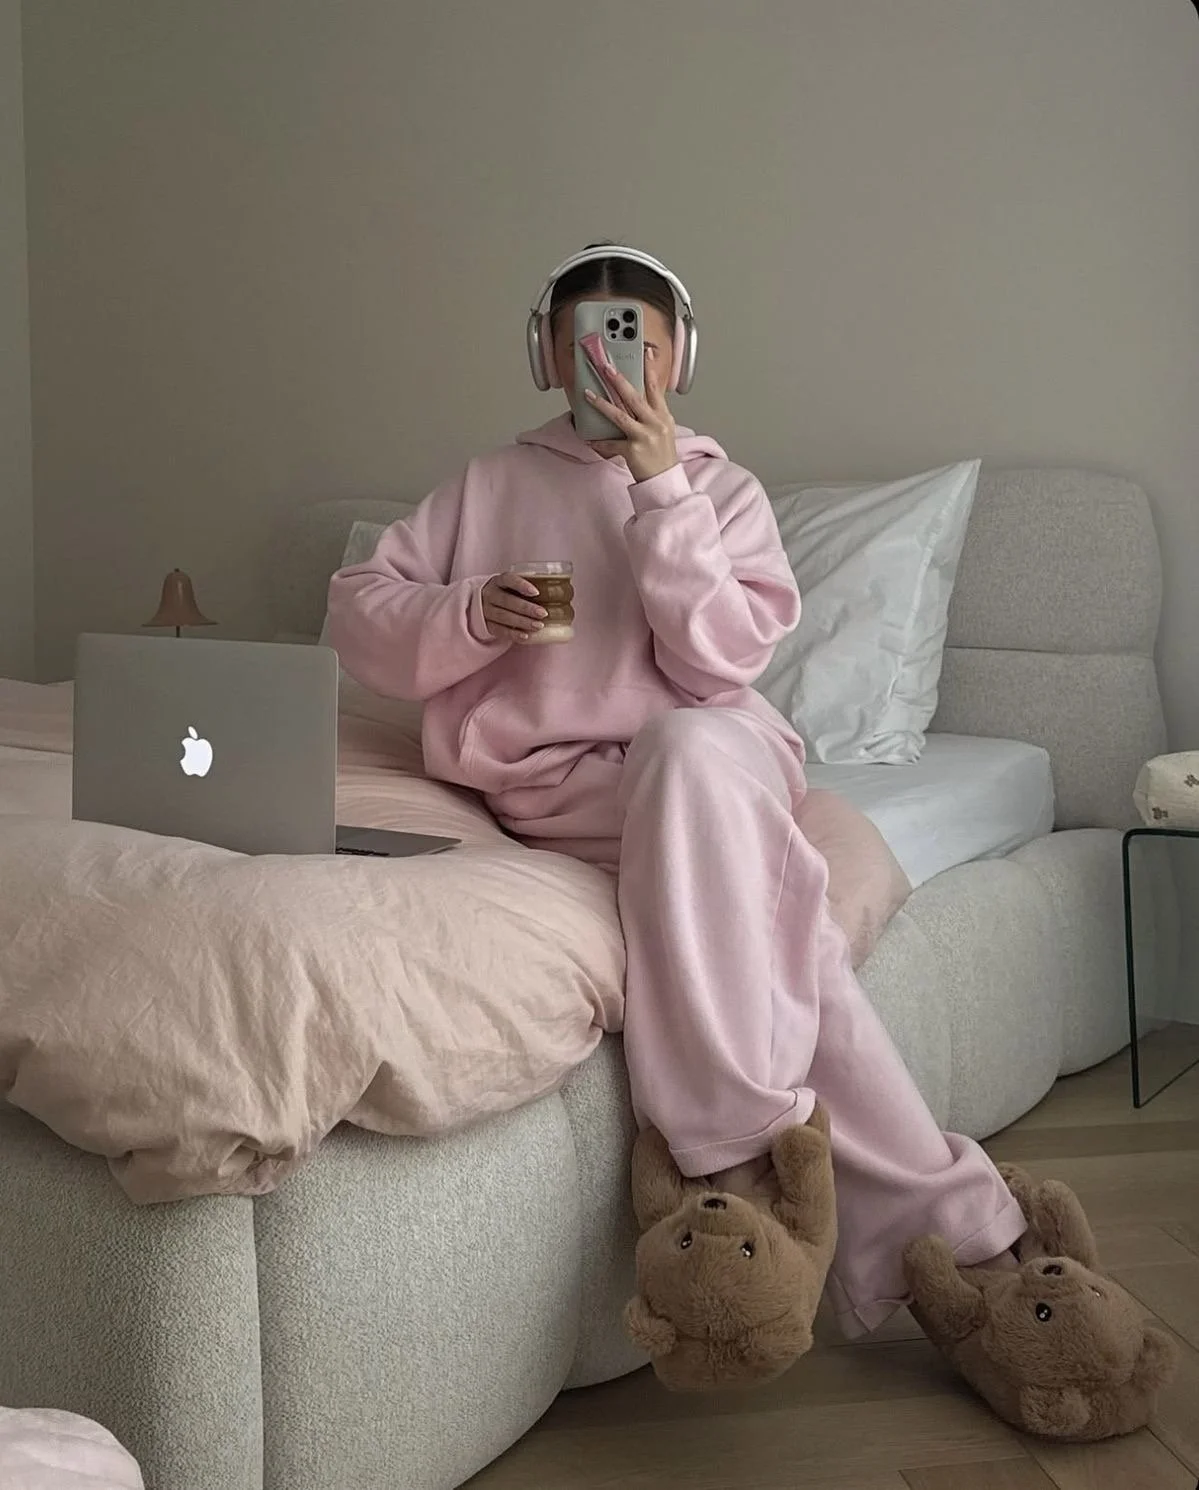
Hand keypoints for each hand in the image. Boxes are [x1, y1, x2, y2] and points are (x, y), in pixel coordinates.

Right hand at [480, 572, 546, 642]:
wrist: (482, 604)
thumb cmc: (504, 593)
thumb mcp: (510, 586)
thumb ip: (526, 588)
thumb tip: (558, 594)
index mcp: (498, 581)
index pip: (508, 580)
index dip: (521, 585)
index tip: (536, 592)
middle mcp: (490, 595)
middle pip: (507, 601)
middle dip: (526, 608)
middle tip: (543, 613)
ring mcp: (486, 611)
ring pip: (503, 616)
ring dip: (522, 622)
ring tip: (538, 626)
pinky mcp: (487, 625)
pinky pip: (500, 631)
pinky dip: (513, 634)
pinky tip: (526, 636)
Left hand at [585, 347, 678, 482]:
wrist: (664, 480)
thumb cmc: (663, 456)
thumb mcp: (664, 430)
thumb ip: (653, 413)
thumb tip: (638, 399)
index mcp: (663, 416)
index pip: (656, 388)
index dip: (650, 369)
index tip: (645, 353)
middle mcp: (655, 424)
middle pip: (635, 397)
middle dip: (618, 380)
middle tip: (606, 367)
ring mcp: (644, 437)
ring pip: (619, 415)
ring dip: (601, 404)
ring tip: (588, 394)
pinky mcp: (633, 451)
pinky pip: (611, 443)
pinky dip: (599, 441)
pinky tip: (589, 438)